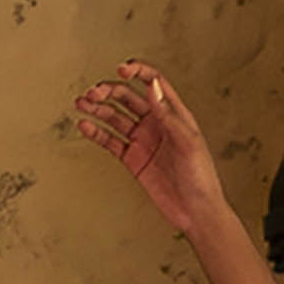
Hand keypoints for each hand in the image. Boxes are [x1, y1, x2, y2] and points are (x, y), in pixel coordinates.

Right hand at [74, 61, 228, 236]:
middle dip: (109, 91)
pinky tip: (85, 125)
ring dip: (98, 108)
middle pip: (127, 97)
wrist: (196, 213)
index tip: (121, 70)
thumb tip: (153, 87)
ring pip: (115, 116)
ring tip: (82, 104)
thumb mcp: (188, 143)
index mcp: (174, 114)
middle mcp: (156, 124)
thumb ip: (169, 115)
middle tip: (93, 94)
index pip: (153, 83)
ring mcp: (143, 140)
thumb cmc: (202, 179)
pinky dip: (97, 132)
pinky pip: (110, 140)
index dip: (137, 72)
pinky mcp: (133, 158)